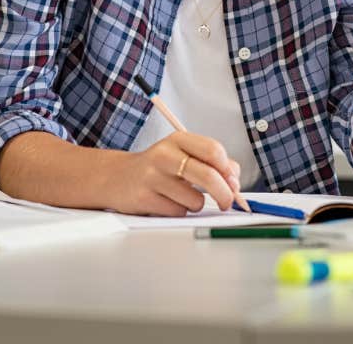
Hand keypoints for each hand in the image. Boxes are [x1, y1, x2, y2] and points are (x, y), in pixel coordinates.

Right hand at [108, 131, 241, 215]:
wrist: (117, 177)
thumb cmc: (159, 167)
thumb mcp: (183, 154)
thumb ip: (211, 162)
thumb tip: (235, 181)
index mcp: (178, 139)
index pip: (213, 150)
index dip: (228, 169)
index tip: (233, 182)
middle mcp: (165, 154)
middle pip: (208, 175)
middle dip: (224, 193)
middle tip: (228, 202)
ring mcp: (153, 176)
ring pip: (194, 200)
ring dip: (195, 204)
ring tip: (180, 196)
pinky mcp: (144, 198)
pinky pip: (178, 212)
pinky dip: (179, 211)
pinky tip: (166, 201)